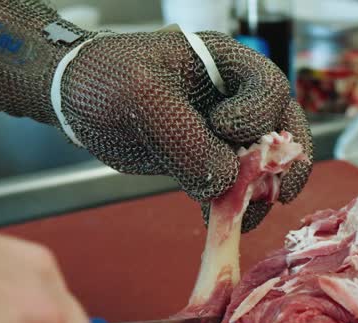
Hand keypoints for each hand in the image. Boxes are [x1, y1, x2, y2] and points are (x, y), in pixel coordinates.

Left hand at [61, 30, 313, 231]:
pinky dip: (231, 208)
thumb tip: (226, 181)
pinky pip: (231, 187)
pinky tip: (221, 223)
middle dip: (283, 164)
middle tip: (279, 194)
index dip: (257, 115)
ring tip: (244, 216)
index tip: (224, 128)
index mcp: (223, 64)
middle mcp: (231, 96)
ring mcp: (219, 131)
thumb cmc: (102, 79)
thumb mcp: (140, 96)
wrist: (73, 98)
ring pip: (260, 165)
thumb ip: (186, 137)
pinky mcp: (202, 159)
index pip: (269, 89)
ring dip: (258, 194)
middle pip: (281, 129)